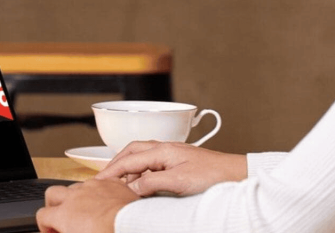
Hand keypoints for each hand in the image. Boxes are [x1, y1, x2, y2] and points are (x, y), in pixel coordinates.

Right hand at [36, 179, 139, 232]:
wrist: (134, 227)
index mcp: (64, 214)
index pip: (42, 215)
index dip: (44, 226)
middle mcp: (75, 196)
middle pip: (52, 193)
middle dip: (53, 205)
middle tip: (61, 217)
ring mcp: (93, 187)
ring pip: (76, 187)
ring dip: (76, 198)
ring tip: (86, 212)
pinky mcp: (111, 183)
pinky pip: (99, 183)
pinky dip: (98, 193)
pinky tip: (105, 203)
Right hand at [94, 141, 246, 196]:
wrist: (236, 173)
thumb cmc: (213, 175)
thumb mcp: (178, 181)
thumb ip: (152, 183)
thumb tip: (131, 187)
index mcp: (162, 149)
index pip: (129, 159)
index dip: (111, 170)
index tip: (98, 180)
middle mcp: (165, 148)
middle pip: (132, 151)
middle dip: (116, 163)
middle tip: (104, 178)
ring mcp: (172, 154)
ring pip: (142, 157)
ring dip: (128, 168)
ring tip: (120, 183)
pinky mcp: (179, 162)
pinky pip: (152, 164)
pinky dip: (141, 172)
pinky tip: (141, 183)